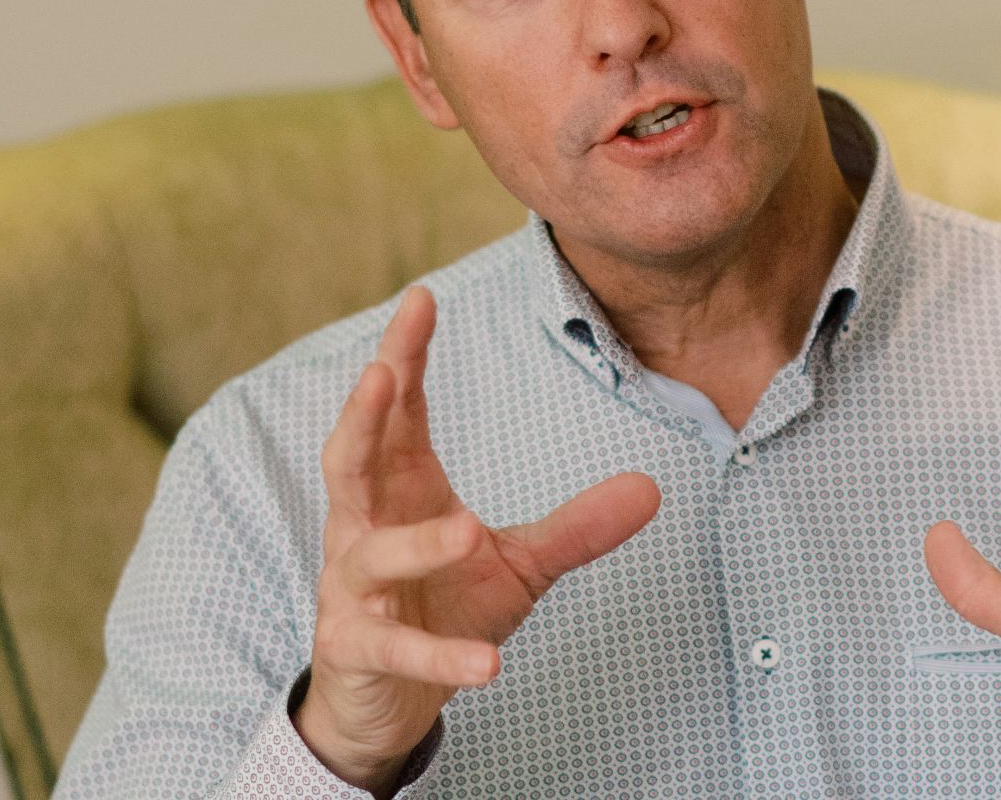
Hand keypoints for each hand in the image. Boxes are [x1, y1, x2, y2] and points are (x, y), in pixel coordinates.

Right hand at [295, 285, 660, 795]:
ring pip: (372, 555)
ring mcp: (351, 591)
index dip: (402, 356)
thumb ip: (576, 527)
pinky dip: (441, 655)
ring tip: (467, 531)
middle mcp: (362, 528)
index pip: (396, 414)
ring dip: (417, 545)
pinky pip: (397, 650)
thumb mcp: (518, 563)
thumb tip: (651, 487)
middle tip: (381, 371)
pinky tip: (489, 664)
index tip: (421, 298)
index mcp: (399, 491)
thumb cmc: (442, 608)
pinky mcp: (356, 650)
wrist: (387, 702)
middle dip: (362, 415)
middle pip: (348, 461)